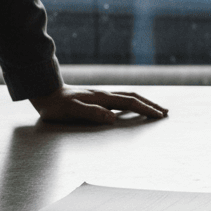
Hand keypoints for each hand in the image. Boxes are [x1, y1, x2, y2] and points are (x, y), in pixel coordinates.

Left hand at [29, 84, 167, 123]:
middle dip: (151, 104)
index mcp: (102, 98)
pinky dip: (133, 102)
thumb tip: (113, 118)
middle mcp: (105, 94)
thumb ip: (92, 113)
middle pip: (134, 96)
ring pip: (128, 96)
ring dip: (144, 102)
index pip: (130, 102)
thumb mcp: (71, 111)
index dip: (146, 109)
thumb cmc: (56, 106)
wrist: (45, 92)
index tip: (159, 115)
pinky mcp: (97, 98)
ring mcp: (101, 95)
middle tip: (165, 112)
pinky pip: (121, 99)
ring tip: (155, 108)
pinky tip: (133, 106)